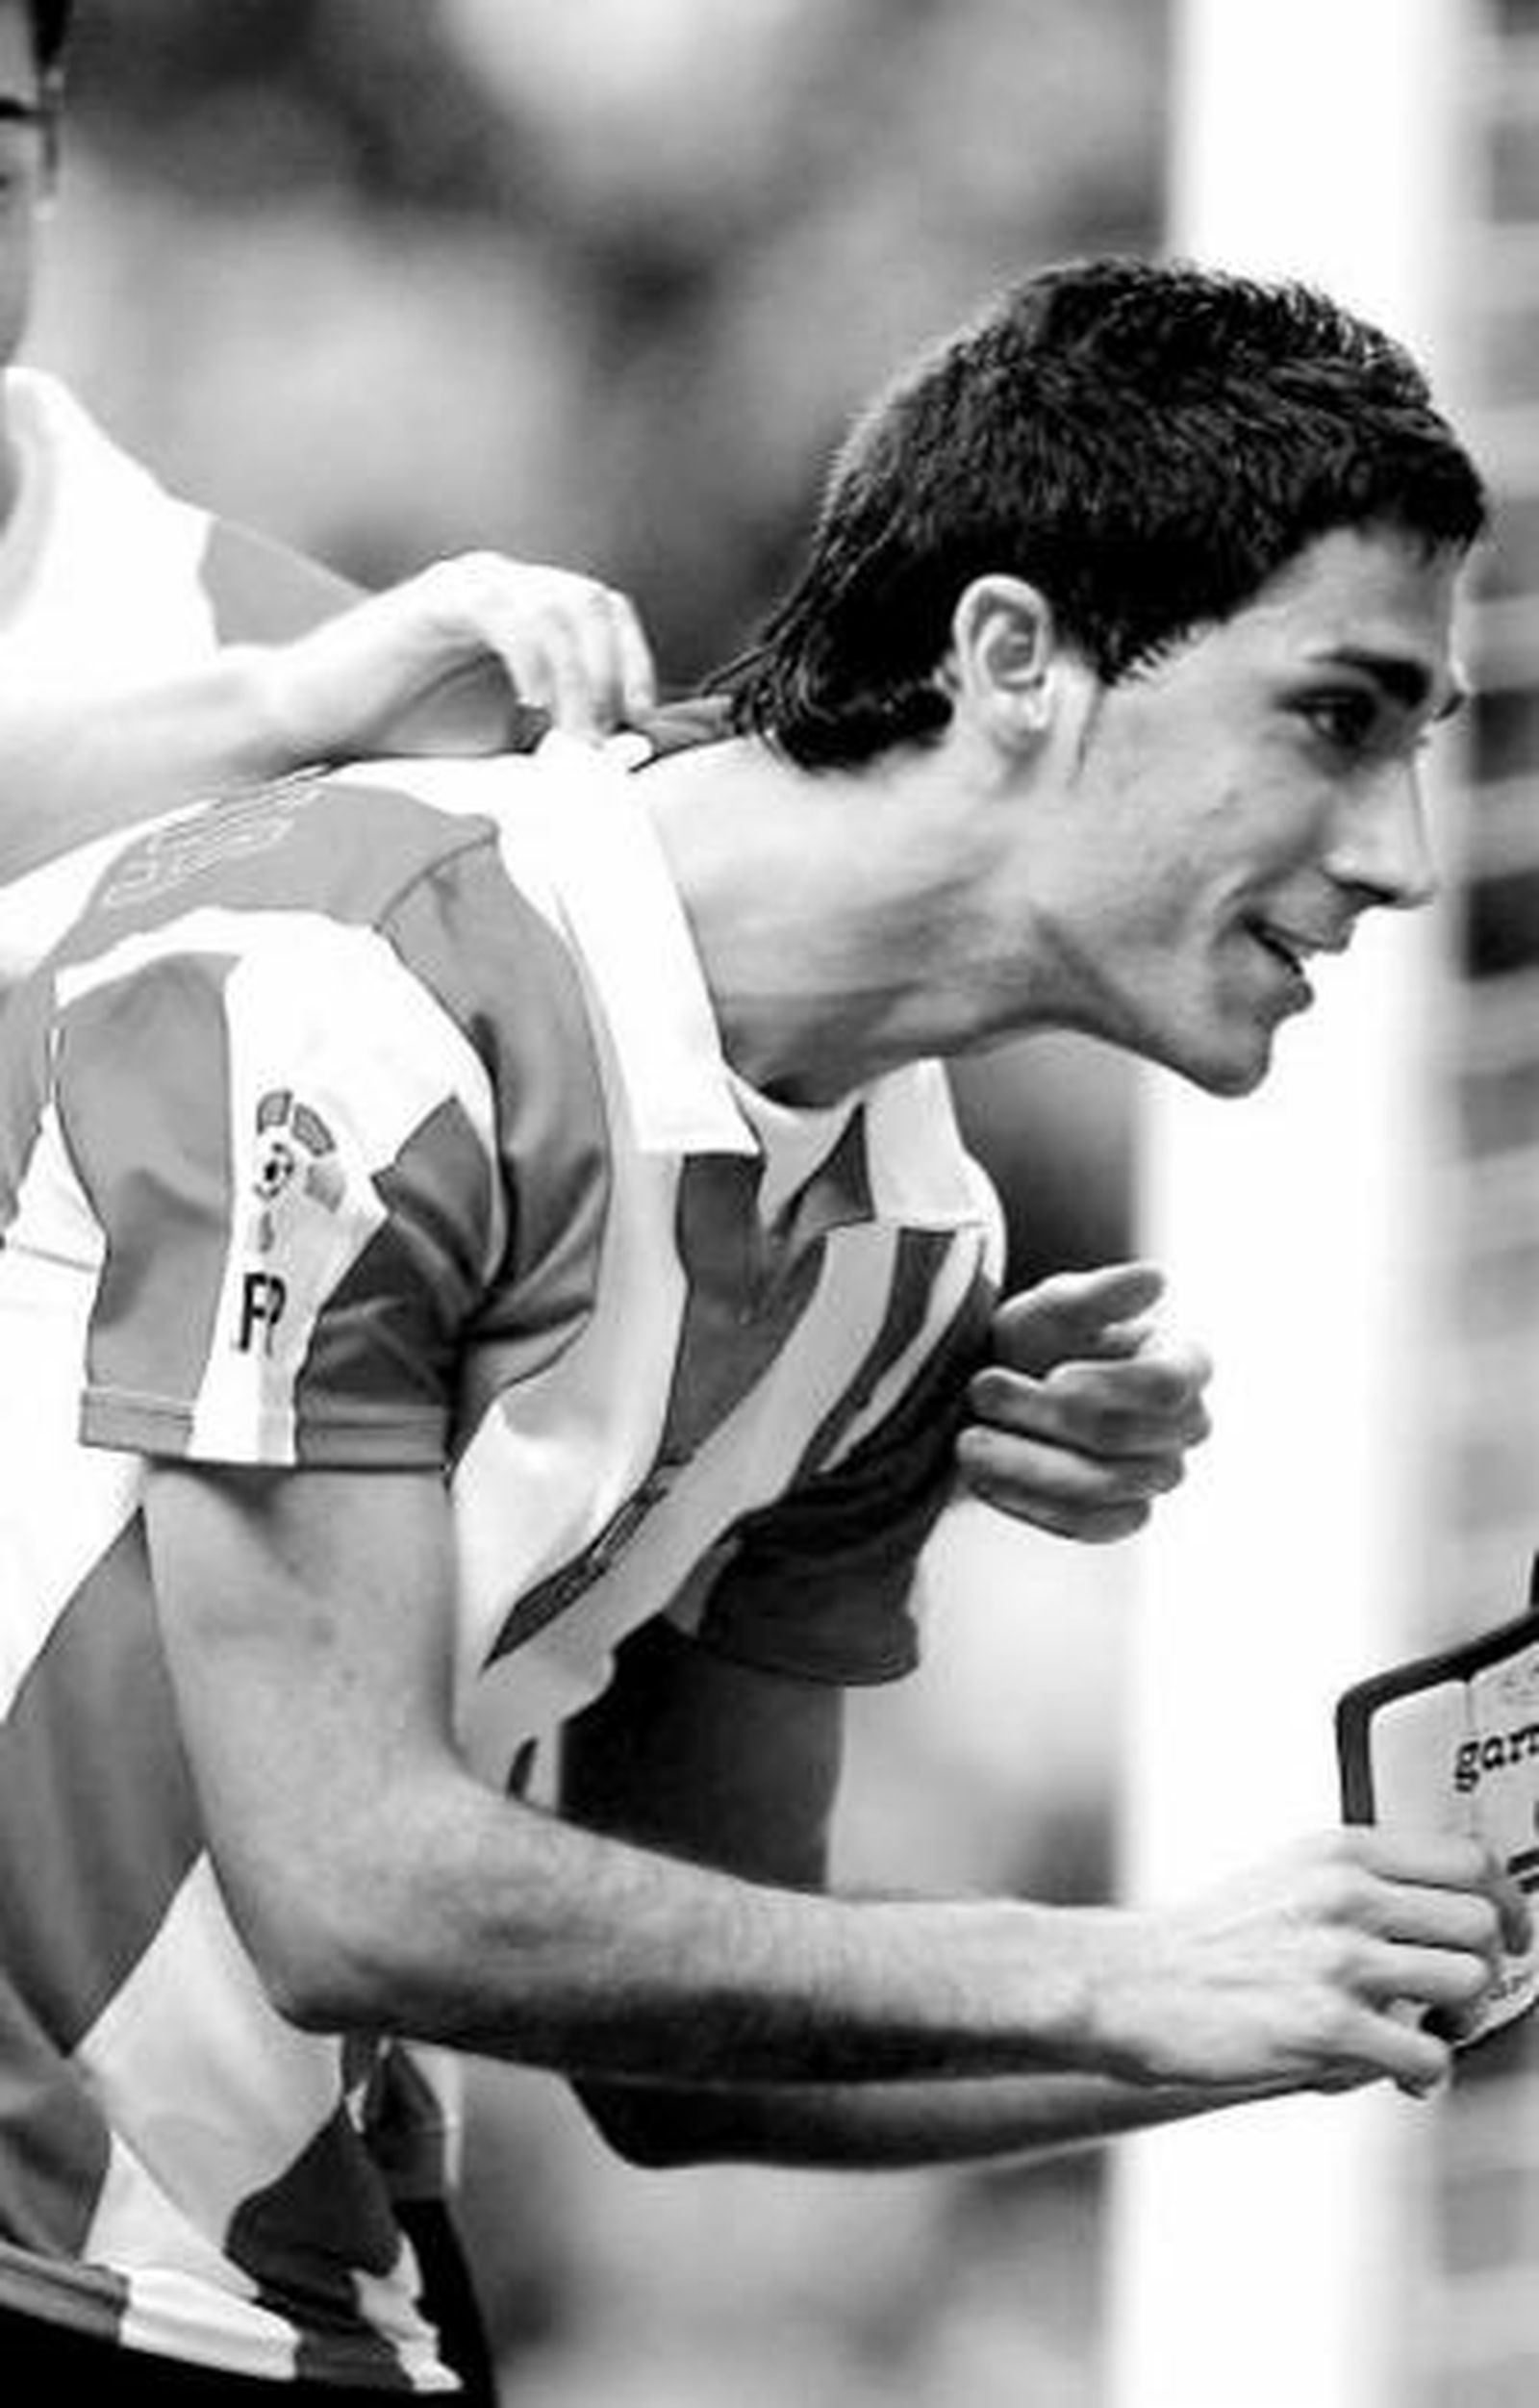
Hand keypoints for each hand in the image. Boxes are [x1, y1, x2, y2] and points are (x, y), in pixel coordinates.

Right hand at [248, 551, 658, 765]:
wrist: (318, 722)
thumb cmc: (407, 734)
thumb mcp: (503, 741)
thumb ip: (557, 734)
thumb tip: (622, 755)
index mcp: (527, 613)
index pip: (606, 613)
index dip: (634, 662)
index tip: (641, 722)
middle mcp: (506, 587)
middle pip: (592, 602)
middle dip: (611, 672)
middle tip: (600, 737)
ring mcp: (472, 586)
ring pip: (559, 605)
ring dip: (577, 677)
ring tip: (568, 735)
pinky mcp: (437, 597)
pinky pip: (508, 612)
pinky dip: (533, 660)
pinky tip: (530, 706)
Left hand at [955, 1260, 1211, 1540]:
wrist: (1002, 1395)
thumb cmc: (1039, 1340)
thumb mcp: (1054, 1306)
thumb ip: (1099, 1294)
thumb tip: (1155, 1279)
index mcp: (1184, 1362)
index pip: (1167, 1384)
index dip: (1110, 1385)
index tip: (1053, 1375)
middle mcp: (1186, 1425)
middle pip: (1122, 1436)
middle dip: (1044, 1415)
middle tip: (981, 1388)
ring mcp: (1158, 1477)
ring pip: (1101, 1486)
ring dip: (1025, 1462)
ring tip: (966, 1438)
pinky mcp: (1122, 1517)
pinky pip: (1086, 1525)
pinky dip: (1029, 1502)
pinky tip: (982, 1477)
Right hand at [1078, 1828, 1528, 2098]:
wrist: (1131, 1984)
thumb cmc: (1208, 1942)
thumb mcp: (1286, 1877)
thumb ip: (1360, 1885)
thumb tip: (1445, 1918)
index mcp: (1339, 1852)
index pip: (1468, 1859)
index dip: (1508, 1901)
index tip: (1511, 1931)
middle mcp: (1346, 1895)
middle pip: (1482, 1921)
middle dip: (1488, 1967)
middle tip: (1460, 1996)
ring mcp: (1339, 1959)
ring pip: (1468, 1983)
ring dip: (1460, 2021)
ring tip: (1426, 2035)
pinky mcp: (1327, 2026)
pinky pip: (1428, 2056)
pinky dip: (1425, 2074)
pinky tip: (1397, 2074)